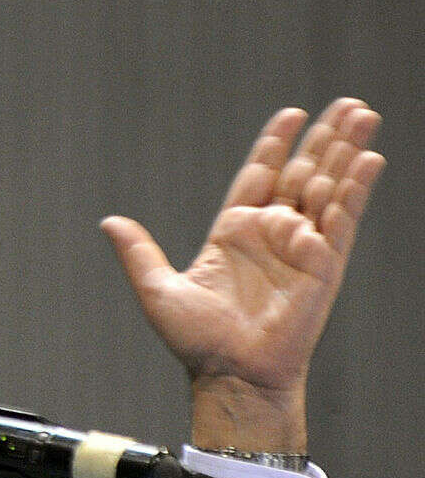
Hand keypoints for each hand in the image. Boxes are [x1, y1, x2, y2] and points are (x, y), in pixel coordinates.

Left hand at [101, 99, 383, 450]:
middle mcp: (272, 234)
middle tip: (347, 103)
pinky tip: (369, 158)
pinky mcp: (324, 264)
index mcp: (234, 232)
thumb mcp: (157, 289)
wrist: (230, 375)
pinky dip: (355, 187)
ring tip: (363, 113)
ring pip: (327, 187)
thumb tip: (108, 221)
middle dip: (323, 138)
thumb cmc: (197, 341)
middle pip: (301, 172)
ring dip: (346, 150)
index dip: (274, 145)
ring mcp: (301, 246)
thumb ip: (139, 252)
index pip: (259, 176)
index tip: (291, 114)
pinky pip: (343, 218)